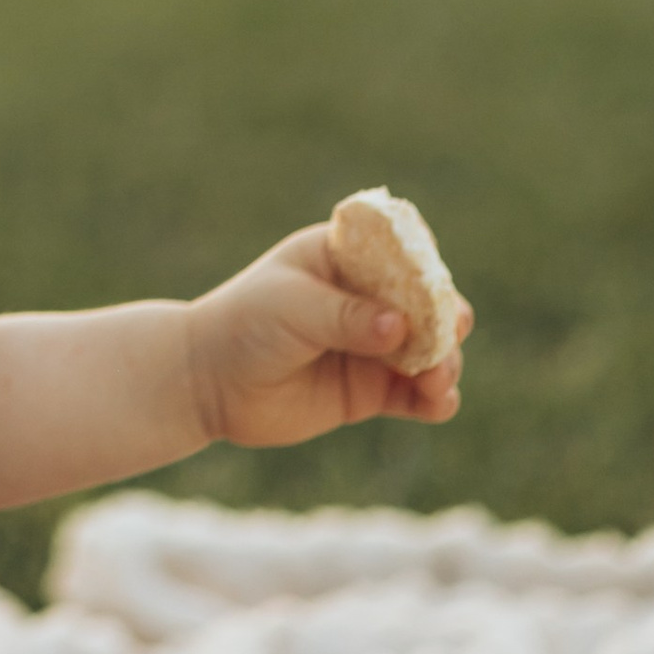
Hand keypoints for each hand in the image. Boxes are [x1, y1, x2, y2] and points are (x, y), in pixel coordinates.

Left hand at [186, 224, 469, 449]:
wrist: (206, 382)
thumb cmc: (243, 324)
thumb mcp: (290, 308)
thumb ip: (344, 316)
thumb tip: (400, 328)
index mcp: (344, 258)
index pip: (401, 249)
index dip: (426, 263)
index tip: (435, 284)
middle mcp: (366, 299)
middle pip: (427, 304)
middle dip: (446, 318)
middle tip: (448, 334)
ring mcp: (373, 346)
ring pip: (430, 352)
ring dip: (445, 362)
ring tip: (435, 379)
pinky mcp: (370, 390)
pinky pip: (416, 396)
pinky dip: (435, 399)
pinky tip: (438, 404)